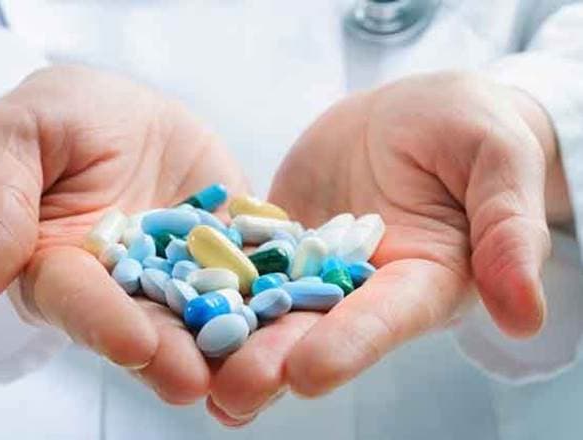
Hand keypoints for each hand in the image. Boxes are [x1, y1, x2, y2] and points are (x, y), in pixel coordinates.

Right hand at [0, 65, 247, 404]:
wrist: (125, 113)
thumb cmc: (61, 118)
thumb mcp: (19, 135)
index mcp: (63, 266)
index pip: (77, 300)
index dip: (101, 323)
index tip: (131, 345)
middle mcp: (125, 287)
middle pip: (146, 326)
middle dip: (171, 355)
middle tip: (198, 381)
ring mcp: (182, 276)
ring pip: (203, 317)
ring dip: (228, 347)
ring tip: (257, 374)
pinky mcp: (230, 256)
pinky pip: (254, 279)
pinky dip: (276, 301)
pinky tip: (302, 320)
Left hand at [207, 72, 562, 422]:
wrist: (415, 113)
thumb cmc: (471, 128)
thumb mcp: (498, 161)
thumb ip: (507, 231)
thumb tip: (527, 312)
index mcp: (423, 278)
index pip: (387, 318)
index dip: (351, 345)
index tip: (310, 373)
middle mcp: (365, 284)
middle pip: (319, 327)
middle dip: (276, 359)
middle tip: (232, 392)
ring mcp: (317, 264)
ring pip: (273, 305)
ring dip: (235, 339)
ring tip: (189, 372)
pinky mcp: (280, 238)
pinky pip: (244, 258)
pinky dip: (212, 281)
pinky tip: (172, 302)